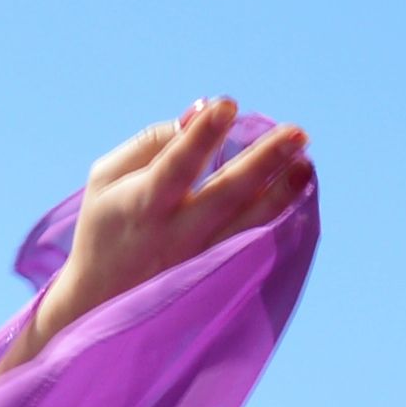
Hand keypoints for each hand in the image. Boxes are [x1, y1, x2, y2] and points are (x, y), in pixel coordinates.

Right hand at [15, 98, 313, 367]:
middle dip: (263, 161)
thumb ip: (150, 142)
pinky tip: (299, 188)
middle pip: (225, 195)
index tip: (226, 104)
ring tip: (305, 161)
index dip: (201, 135)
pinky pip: (255, 246)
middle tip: (297, 132)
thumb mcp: (106, 179)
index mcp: (142, 204)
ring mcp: (198, 260)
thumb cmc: (106, 227)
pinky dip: (281, 217)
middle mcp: (173, 234)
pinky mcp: (214, 278)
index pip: (174, 166)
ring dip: (281, 192)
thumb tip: (201, 111)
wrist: (100, 302)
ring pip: (248, 225)